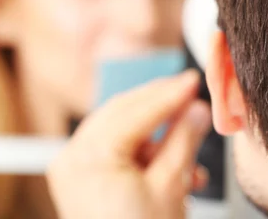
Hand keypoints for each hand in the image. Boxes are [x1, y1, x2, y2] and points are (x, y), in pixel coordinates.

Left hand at [47, 70, 211, 218]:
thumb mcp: (171, 187)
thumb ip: (183, 140)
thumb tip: (195, 110)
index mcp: (89, 158)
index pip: (135, 112)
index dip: (169, 94)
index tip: (192, 80)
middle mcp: (72, 158)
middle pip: (122, 114)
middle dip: (160, 107)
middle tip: (190, 97)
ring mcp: (71, 169)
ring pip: (118, 130)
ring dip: (155, 132)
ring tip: (188, 139)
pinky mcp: (78, 180)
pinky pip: (112, 150)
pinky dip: (141, 151)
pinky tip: (171, 162)